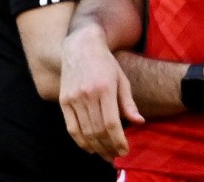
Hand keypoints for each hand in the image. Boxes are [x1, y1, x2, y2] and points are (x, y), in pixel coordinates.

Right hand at [59, 27, 144, 159]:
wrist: (81, 46)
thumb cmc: (106, 63)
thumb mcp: (122, 79)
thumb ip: (129, 103)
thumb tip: (139, 123)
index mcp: (105, 88)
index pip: (111, 124)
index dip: (118, 141)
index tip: (124, 151)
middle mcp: (88, 94)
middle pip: (98, 131)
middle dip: (108, 147)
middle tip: (116, 156)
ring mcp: (74, 98)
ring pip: (85, 132)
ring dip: (96, 147)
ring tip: (105, 154)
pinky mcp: (63, 100)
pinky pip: (71, 127)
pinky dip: (80, 141)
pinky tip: (90, 148)